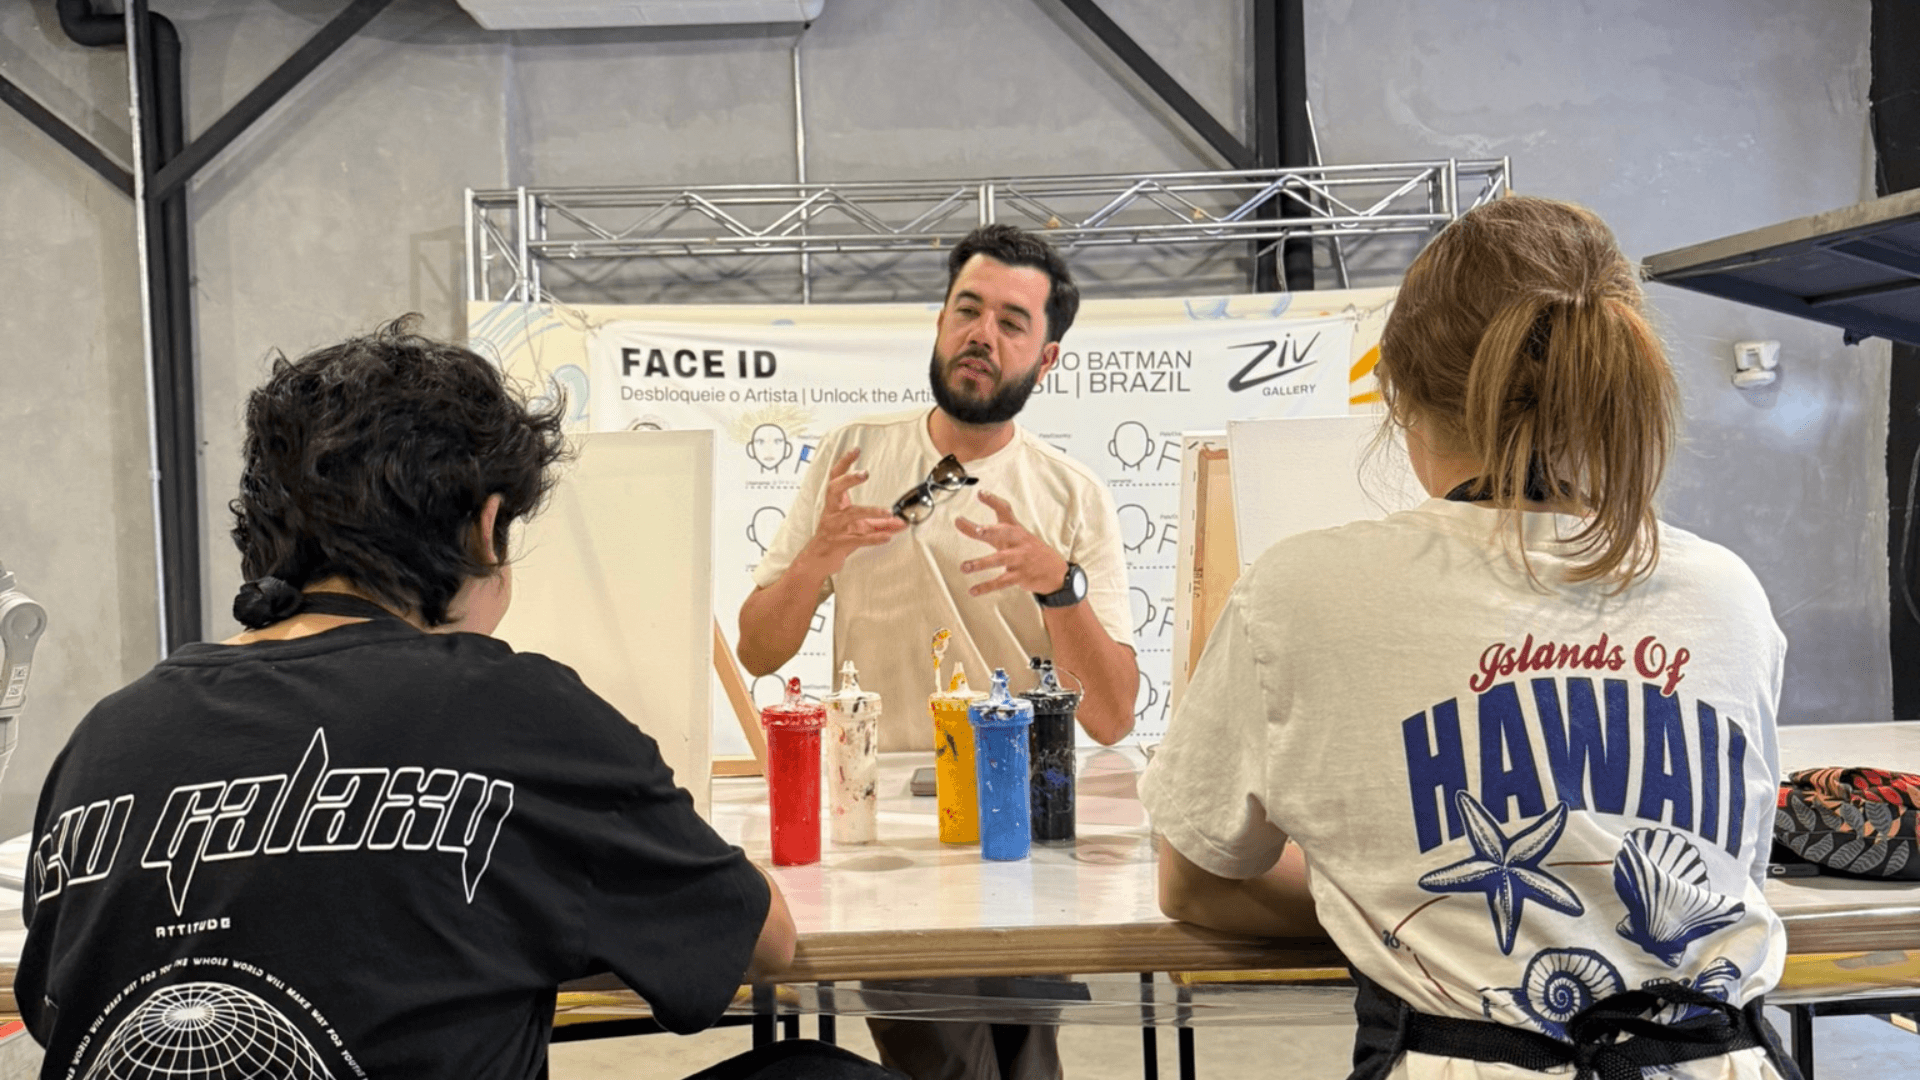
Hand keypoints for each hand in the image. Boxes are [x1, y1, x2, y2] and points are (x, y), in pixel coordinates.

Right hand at [802, 449, 906, 573]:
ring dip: (870, 511)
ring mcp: (834, 527)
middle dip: (848, 479)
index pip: (836, 477)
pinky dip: (874, 538)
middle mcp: (832, 511)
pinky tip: (887, 537)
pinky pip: (858, 539)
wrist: (819, 559)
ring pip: (850, 514)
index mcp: (835, 502)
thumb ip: (881, 522)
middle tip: (864, 473)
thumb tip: (903, 521)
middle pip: (834, 489)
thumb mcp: (860, 527)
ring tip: (888, 512)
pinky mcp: (839, 543)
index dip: (844, 462)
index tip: (856, 450)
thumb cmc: (838, 537)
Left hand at [956, 491, 1069, 596]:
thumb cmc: (1029, 551)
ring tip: (964, 567)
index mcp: (1016, 530)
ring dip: (981, 563)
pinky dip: (986, 587)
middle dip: (990, 531)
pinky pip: (1001, 582)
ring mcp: (1019, 559)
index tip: (980, 493)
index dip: (993, 501)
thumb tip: (966, 524)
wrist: (1055, 571)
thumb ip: (992, 531)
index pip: (1005, 510)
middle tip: (978, 530)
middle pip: (1003, 533)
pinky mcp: (1020, 576)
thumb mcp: (1016, 536)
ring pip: (999, 560)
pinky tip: (973, 591)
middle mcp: (1018, 542)